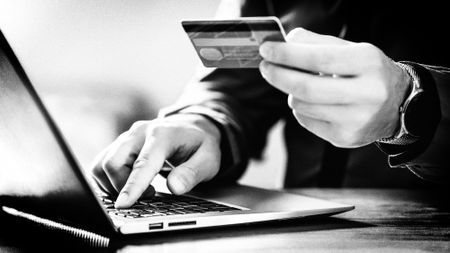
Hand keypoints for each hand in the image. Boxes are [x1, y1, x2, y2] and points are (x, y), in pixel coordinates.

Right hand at [90, 114, 221, 207]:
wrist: (192, 126)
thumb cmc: (200, 144)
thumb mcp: (208, 159)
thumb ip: (192, 173)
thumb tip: (174, 187)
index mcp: (162, 135)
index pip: (142, 163)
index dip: (132, 186)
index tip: (123, 205)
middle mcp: (139, 133)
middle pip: (113, 162)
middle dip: (122, 187)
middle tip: (150, 195)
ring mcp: (127, 137)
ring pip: (103, 164)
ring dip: (114, 184)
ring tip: (141, 190)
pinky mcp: (119, 144)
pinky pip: (102, 164)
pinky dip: (108, 180)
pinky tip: (128, 185)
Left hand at [259, 28, 410, 147]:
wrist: (399, 106)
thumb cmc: (368, 73)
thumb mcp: (351, 50)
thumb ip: (318, 43)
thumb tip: (286, 41)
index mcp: (368, 64)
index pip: (319, 58)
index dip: (287, 54)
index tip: (266, 49)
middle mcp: (367, 94)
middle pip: (307, 88)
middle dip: (279, 75)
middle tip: (265, 67)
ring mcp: (356, 120)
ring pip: (302, 106)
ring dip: (291, 92)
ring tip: (300, 84)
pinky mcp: (345, 138)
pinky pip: (306, 121)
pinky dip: (301, 108)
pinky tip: (313, 102)